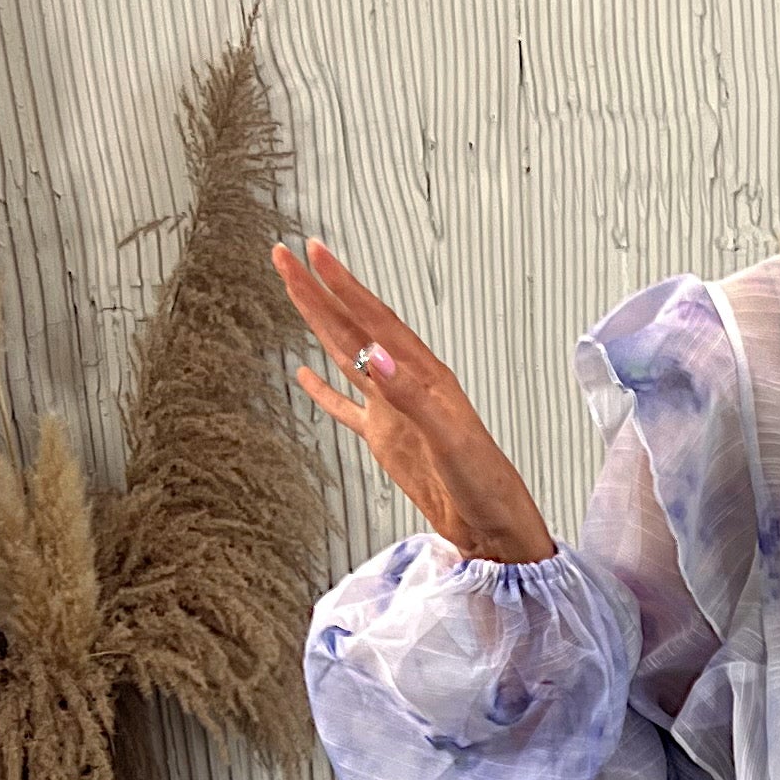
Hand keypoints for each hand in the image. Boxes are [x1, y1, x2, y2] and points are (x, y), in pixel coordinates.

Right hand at [275, 239, 558, 565]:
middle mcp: (407, 383)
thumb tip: (374, 355)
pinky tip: (306, 374)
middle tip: (285, 257)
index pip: (373, 319)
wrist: (494, 526)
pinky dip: (323, 389)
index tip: (312, 253)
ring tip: (294, 292)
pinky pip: (347, 406)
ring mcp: (394, 409)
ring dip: (320, 324)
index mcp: (423, 375)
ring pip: (347, 355)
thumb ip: (410, 397)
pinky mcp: (387, 439)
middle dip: (319, 291)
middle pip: (353, 327)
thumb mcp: (448, 438)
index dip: (341, 285)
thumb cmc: (484, 483)